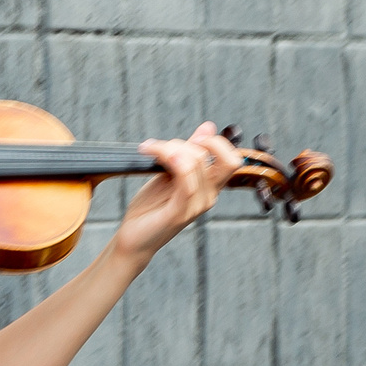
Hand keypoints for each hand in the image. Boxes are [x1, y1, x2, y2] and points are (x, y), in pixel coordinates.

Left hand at [113, 124, 246, 260]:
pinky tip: (152, 153)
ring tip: (148, 150)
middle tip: (162, 147)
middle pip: (221, 158)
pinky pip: (184, 181)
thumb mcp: (170, 173)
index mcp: (210, 187)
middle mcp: (209, 196)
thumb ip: (189, 152)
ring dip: (169, 148)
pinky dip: (170, 160)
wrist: (134, 238)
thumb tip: (209, 126)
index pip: (231, 158)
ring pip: (195, 163)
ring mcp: (196, 206)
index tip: (184, 140)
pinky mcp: (179, 213)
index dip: (213, 141)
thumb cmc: (151, 207)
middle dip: (193, 143)